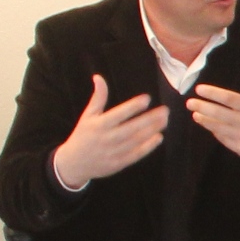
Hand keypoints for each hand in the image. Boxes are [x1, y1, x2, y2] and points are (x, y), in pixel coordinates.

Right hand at [52, 74, 167, 188]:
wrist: (74, 163)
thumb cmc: (83, 135)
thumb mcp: (88, 115)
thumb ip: (98, 97)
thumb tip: (99, 77)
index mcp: (99, 125)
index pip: (119, 114)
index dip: (133, 106)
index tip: (147, 98)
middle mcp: (107, 138)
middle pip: (132, 128)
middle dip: (150, 119)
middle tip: (165, 110)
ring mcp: (114, 152)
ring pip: (137, 140)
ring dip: (152, 130)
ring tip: (165, 120)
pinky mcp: (119, 163)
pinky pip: (136, 154)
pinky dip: (148, 147)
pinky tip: (159, 137)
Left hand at [188, 63, 239, 174]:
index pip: (229, 98)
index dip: (213, 93)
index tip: (199, 89)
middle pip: (219, 113)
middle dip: (202, 107)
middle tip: (190, 103)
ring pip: (218, 127)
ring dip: (204, 120)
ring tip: (195, 114)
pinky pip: (223, 138)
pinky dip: (215, 131)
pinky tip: (209, 125)